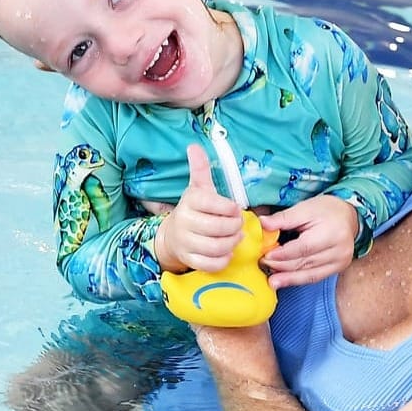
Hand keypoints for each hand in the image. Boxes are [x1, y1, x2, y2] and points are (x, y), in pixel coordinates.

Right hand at [154, 143, 243, 273]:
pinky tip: (227, 251)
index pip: (213, 203)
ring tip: (235, 237)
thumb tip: (194, 146)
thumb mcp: (198, 188)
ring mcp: (186, 242)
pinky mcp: (189, 259)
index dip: (230, 208)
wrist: (173, 236)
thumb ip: (200, 168)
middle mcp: (185, 221)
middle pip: (218, 228)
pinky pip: (210, 264)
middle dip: (235, 227)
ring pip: (216, 247)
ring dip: (232, 243)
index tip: (236, 209)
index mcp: (191, 201)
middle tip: (238, 225)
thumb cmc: (193, 210)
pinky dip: (223, 259)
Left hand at [259, 195, 359, 288]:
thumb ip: (283, 218)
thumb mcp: (304, 208)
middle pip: (306, 263)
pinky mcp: (338, 268)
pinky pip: (315, 277)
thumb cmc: (326, 210)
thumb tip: (262, 224)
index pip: (304, 247)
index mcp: (332, 232)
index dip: (283, 254)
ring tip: (272, 281)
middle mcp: (339, 250)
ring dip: (288, 278)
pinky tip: (285, 281)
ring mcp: (340, 262)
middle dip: (282, 266)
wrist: (348, 216)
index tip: (266, 256)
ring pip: (310, 274)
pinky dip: (298, 279)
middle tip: (263, 265)